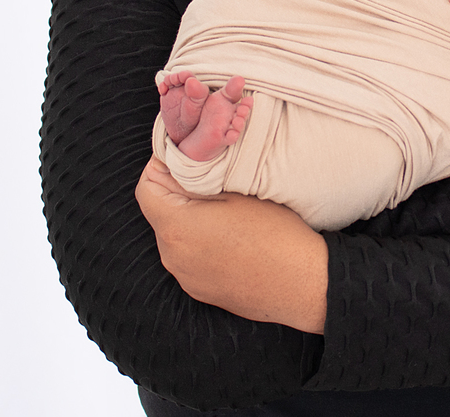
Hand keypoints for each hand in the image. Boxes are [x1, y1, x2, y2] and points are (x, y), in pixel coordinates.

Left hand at [135, 157, 328, 332]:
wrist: (303, 284)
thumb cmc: (275, 233)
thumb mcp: (236, 192)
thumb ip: (197, 177)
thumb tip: (175, 165)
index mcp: (177, 226)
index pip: (146, 188)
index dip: (160, 167)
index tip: (184, 159)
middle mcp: (172, 256)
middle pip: (160, 212)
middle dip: (177, 192)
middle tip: (210, 179)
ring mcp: (185, 277)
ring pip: (175, 236)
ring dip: (190, 219)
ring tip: (225, 210)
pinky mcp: (200, 290)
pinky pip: (189, 258)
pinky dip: (201, 243)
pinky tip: (232, 238)